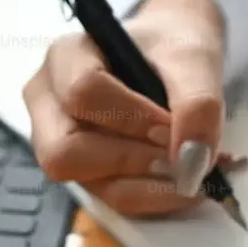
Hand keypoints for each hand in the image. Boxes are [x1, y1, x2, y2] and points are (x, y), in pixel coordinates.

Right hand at [22, 0, 239, 215]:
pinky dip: (155, 196)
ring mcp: (60, 144)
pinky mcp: (85, 173)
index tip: (172, 125)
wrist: (175, 58)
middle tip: (181, 156)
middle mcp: (49, 105)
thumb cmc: (172, 48)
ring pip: (89, 183)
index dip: (131, 118)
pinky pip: (112, 198)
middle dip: (130, 160)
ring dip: (148, 185)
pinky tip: (187, 181)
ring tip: (194, 170)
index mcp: (64, 59)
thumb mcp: (194, 61)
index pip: (82, 93)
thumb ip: (198, 104)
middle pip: (65, 152)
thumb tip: (193, 160)